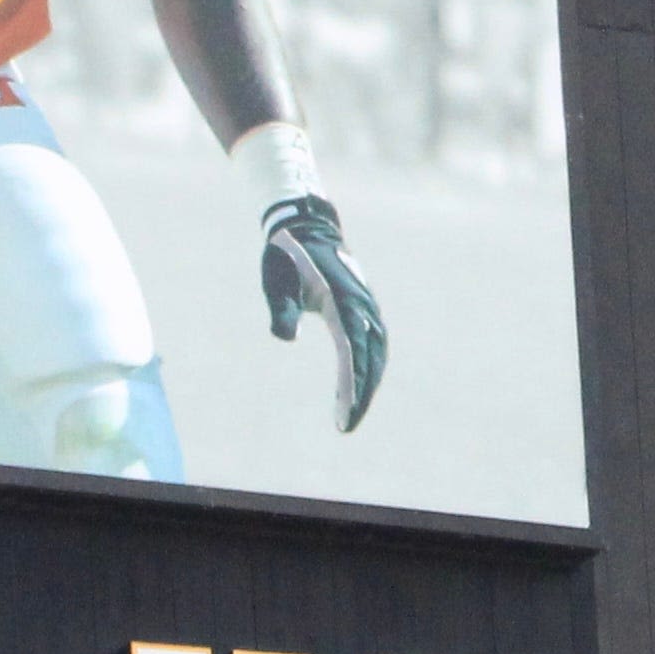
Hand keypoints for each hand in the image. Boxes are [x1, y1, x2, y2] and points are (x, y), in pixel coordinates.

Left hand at [259, 193, 390, 431]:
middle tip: (347, 425)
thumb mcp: (276, 281)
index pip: (352, 352)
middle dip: (362, 393)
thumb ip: (282, 309)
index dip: (350, 386)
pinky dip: (372, 365)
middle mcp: (361, 305)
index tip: (343, 414)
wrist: (307, 228)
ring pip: (378, 351)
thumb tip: (285, 337)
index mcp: (341, 301)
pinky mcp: (365, 307)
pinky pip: (376, 341)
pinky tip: (362, 384)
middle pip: (371, 358)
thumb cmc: (286, 257)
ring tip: (354, 412)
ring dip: (370, 382)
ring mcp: (366, 305)